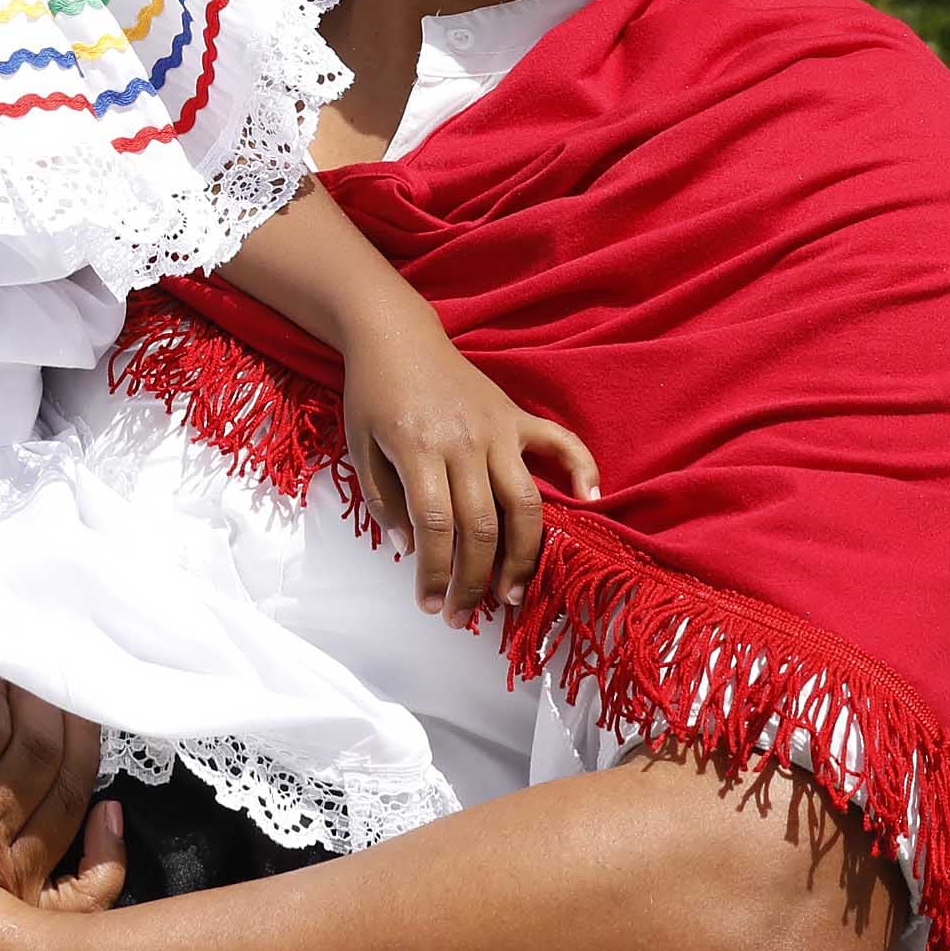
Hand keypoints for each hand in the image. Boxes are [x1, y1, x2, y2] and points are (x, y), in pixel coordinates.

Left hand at [343, 312, 600, 615]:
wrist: (394, 335)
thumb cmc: (372, 394)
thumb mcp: (359, 447)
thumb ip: (384, 500)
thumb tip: (412, 551)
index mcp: (419, 448)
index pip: (437, 526)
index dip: (435, 573)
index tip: (429, 605)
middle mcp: (466, 442)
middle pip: (481, 526)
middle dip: (473, 580)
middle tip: (463, 615)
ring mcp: (498, 428)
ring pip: (524, 503)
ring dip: (523, 556)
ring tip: (511, 593)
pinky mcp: (516, 415)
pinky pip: (559, 441)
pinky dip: (582, 468)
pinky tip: (590, 500)